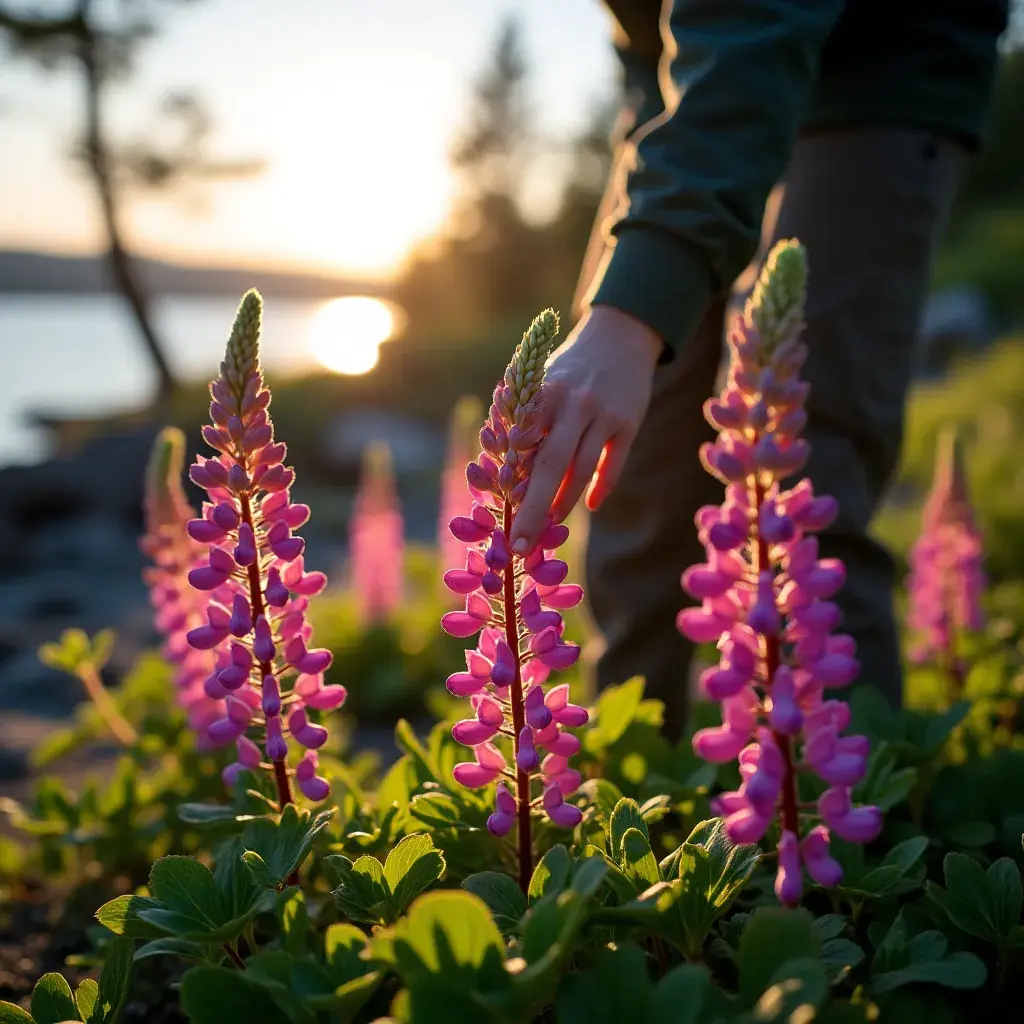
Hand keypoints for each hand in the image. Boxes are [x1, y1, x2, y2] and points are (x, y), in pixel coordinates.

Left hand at [509, 305, 662, 554]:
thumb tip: (498, 474)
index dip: (509, 485)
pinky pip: (613, 465)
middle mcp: (573, 403)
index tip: (497, 515)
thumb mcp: (540, 382)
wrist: (619, 337)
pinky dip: (600, 488)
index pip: (521, 447)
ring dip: (564, 503)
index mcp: (541, 394)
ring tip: (550, 525)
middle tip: (520, 544)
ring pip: (582, 469)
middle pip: (550, 465)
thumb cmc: (568, 370)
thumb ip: (523, 420)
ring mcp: (604, 414)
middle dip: (532, 509)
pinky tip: (588, 505)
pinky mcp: (629, 422)